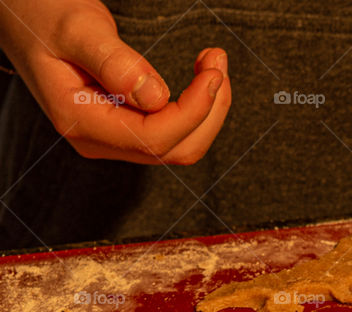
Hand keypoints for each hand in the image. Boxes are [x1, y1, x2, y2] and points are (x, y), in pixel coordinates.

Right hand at [0, 0, 230, 163]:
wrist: (24, 17)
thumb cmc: (44, 13)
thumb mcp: (76, 28)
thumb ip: (114, 62)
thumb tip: (156, 97)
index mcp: (81, 122)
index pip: (155, 138)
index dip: (194, 110)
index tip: (214, 70)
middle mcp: (99, 140)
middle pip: (177, 148)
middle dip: (209, 109)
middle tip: (218, 57)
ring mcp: (114, 137)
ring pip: (180, 143)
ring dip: (208, 107)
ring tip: (213, 61)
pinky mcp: (127, 126)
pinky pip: (173, 130)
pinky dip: (196, 105)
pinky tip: (201, 74)